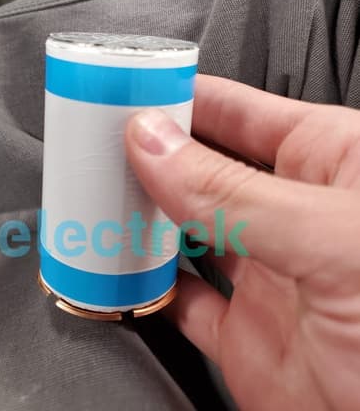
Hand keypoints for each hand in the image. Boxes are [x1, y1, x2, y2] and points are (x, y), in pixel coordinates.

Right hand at [125, 75, 359, 410]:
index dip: (184, 97)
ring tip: (97, 197)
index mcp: (331, 164)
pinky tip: (122, 271)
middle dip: (151, 154)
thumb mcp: (332, 239)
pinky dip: (146, 288)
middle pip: (203, 168)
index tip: (130, 91)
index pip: (240, 110)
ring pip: (184, 232)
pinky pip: (180, 302)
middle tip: (97, 143)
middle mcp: (295, 215)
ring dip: (142, 218)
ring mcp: (269, 276)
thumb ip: (233, 193)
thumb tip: (153, 143)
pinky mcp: (248, 337)